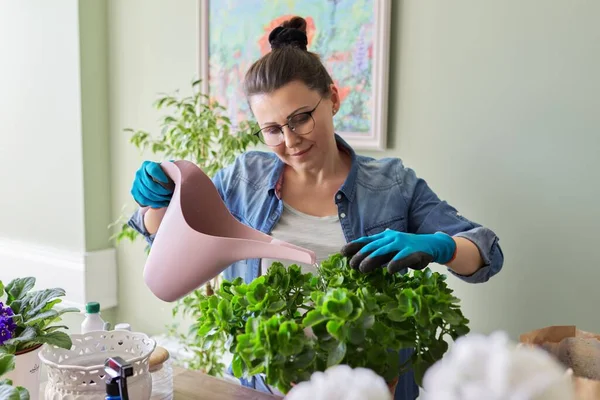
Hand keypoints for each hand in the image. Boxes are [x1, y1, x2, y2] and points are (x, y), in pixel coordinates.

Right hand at [130, 161, 173, 207]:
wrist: (156, 182)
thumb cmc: (166, 175)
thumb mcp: (169, 170)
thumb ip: (173, 170)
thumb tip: (178, 173)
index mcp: (148, 165)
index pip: (153, 169)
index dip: (161, 176)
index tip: (169, 183)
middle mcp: (139, 173)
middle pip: (150, 184)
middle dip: (162, 191)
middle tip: (171, 193)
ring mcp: (135, 183)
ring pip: (147, 194)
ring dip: (159, 198)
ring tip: (168, 199)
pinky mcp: (134, 192)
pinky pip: (143, 200)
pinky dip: (154, 204)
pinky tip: (163, 203)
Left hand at [340, 229, 456, 272]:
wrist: (431, 245)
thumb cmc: (407, 249)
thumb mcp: (390, 249)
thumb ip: (377, 254)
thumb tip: (359, 262)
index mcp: (384, 237)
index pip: (366, 240)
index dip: (354, 246)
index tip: (341, 253)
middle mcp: (391, 238)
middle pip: (372, 247)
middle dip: (360, 256)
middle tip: (351, 266)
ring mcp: (402, 244)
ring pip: (383, 251)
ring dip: (372, 260)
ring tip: (362, 269)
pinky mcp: (413, 251)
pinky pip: (402, 257)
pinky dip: (396, 263)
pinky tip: (389, 271)